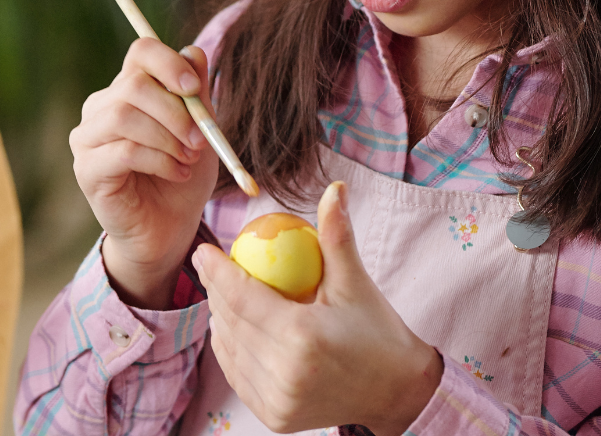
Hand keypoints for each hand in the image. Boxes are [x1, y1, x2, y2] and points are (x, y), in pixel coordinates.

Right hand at [70, 40, 216, 307]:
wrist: (169, 228)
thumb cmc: (183, 175)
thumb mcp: (199, 131)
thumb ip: (195, 94)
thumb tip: (194, 52)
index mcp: (128, 89)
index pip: (141, 52)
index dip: (168, 62)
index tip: (193, 88)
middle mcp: (101, 107)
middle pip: (133, 84)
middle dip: (175, 110)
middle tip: (200, 139)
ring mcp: (87, 138)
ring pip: (124, 116)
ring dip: (167, 138)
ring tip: (188, 158)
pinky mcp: (86, 170)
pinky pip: (123, 152)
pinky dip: (159, 161)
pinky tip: (177, 173)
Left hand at [192, 182, 442, 434]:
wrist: (396, 393)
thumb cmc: (377, 331)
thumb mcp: (356, 283)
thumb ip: (337, 236)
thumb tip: (335, 188)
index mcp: (303, 338)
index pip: (242, 297)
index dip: (216, 271)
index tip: (204, 248)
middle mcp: (285, 374)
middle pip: (230, 321)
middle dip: (216, 290)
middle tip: (214, 266)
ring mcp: (277, 400)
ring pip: (228, 347)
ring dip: (221, 318)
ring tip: (225, 294)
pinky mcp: (274, 417)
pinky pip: (236, 373)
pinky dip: (231, 347)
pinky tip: (235, 326)